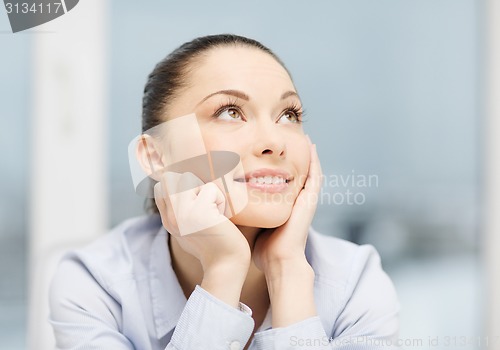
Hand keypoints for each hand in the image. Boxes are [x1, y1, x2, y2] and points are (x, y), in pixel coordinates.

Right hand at [154, 171, 250, 274]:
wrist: (227, 266)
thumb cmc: (216, 245)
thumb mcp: (191, 227)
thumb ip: (182, 211)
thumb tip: (182, 186)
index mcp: (167, 220)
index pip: (161, 186)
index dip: (180, 185)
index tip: (197, 200)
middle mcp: (170, 217)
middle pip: (170, 178)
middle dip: (191, 183)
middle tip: (205, 203)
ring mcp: (181, 215)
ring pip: (189, 178)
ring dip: (207, 191)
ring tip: (214, 211)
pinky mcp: (198, 214)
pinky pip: (209, 189)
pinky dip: (220, 200)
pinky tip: (222, 217)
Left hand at [253, 136, 322, 274]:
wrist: (278, 262)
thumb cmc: (263, 249)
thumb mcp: (253, 225)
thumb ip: (245, 214)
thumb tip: (223, 205)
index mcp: (286, 206)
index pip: (285, 181)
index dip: (282, 165)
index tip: (275, 151)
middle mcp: (298, 202)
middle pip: (298, 173)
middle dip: (295, 155)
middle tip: (292, 136)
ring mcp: (306, 202)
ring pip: (310, 172)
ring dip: (308, 155)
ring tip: (305, 136)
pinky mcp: (310, 202)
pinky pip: (315, 178)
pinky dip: (315, 162)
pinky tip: (312, 148)